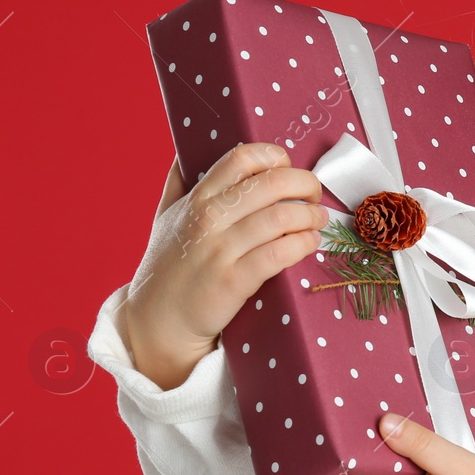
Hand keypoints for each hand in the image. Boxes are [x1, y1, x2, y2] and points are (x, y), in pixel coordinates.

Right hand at [122, 143, 325, 378]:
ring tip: (317, 220)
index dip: (274, 156)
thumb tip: (187, 153)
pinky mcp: (233, 282)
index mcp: (197, 198)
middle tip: (314, 195)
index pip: (242, 158)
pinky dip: (303, 244)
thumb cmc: (167, 266)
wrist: (157, 321)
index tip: (287, 167)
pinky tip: (310, 243)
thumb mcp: (165, 217)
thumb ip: (178, 184)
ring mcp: (220, 250)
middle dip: (305, 184)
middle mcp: (208, 219)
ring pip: (281, 216)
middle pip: (272, 183)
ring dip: (310, 215)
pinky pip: (279, 254)